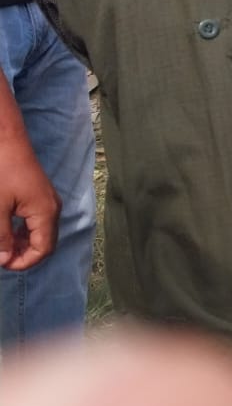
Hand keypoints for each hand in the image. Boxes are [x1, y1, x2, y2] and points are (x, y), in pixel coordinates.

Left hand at [0, 126, 58, 270]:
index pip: (43, 249)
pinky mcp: (40, 195)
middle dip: (23, 255)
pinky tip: (8, 231)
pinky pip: (37, 222)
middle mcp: (52, 208)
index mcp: (45, 212)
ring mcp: (48, 201)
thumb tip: (4, 260)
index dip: (23, 262)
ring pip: (41, 233)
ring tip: (2, 246)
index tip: (1, 263)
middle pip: (45, 243)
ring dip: (22, 244)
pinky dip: (24, 232)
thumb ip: (2, 237)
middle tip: (0, 256)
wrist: (7, 142)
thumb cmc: (2, 173)